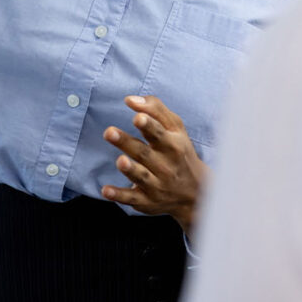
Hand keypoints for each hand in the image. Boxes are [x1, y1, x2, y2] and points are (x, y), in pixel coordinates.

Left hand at [101, 95, 210, 232]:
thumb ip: (155, 110)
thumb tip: (129, 100)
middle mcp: (166, 166)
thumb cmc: (180, 151)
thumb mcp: (175, 128)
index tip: (137, 118)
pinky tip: (105, 190)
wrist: (196, 192)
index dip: (148, 126)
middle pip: (144, 153)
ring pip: (141, 177)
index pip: (159, 134)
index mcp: (173, 145)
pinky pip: (131, 198)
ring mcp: (156, 185)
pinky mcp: (146, 201)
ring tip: (120, 161)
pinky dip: (119, 196)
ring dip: (129, 170)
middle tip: (109, 131)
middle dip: (126, 143)